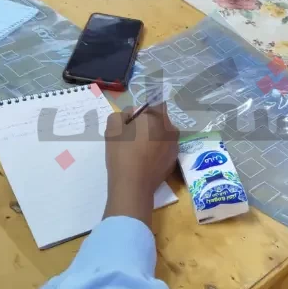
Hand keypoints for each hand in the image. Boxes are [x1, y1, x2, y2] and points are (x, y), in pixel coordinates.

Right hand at [103, 103, 178, 227]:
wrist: (133, 185)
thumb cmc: (122, 153)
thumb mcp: (113, 127)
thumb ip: (122, 115)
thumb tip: (132, 117)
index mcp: (158, 117)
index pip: (154, 103)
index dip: (142, 110)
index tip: (132, 121)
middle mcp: (171, 129)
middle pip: (158, 120)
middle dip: (146, 125)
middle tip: (130, 138)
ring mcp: (175, 146)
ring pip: (161, 136)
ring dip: (152, 139)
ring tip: (137, 152)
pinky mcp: (173, 161)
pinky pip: (163, 150)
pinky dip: (155, 152)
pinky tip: (143, 162)